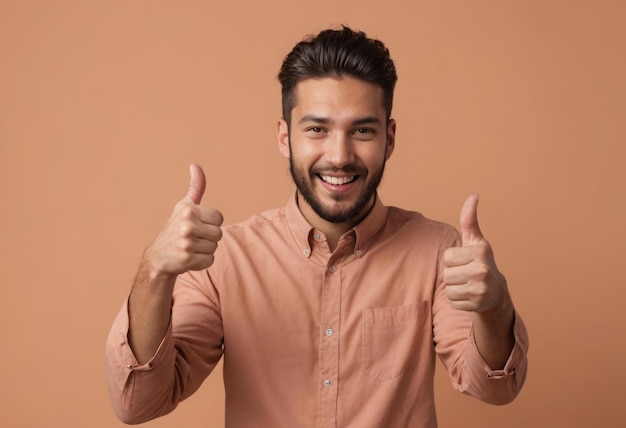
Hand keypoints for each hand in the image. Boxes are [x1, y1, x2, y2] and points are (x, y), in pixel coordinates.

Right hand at [144, 164, 223, 275]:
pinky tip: (189, 257)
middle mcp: (187, 225)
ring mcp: (186, 243)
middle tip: (193, 238)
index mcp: (189, 210)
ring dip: (205, 249)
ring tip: (190, 247)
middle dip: (209, 237)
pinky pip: (210, 260)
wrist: (159, 256)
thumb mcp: (184, 206)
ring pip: (215, 247)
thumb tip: (195, 165)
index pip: (219, 218)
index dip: (211, 223)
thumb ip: (195, 187)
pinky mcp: (187, 259)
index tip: (197, 225)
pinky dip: (202, 261)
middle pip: (219, 233)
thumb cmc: (175, 228)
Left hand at [442, 195, 510, 313]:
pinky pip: (453, 301)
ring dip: (455, 289)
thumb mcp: (475, 241)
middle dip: (453, 275)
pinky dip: (459, 300)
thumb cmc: (480, 262)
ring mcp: (481, 288)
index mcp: (480, 252)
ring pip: (448, 289)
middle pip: (446, 274)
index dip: (453, 260)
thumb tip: (473, 196)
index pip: (447, 257)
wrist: (496, 292)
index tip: (465, 261)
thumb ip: (469, 220)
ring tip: (468, 285)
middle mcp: (482, 269)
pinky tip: (470, 296)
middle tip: (467, 275)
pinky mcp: (478, 304)